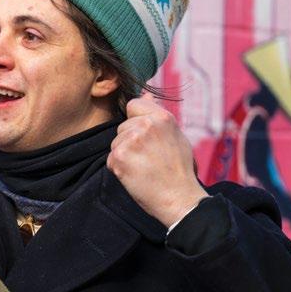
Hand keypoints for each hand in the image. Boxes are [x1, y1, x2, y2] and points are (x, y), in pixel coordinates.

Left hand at [107, 93, 207, 227]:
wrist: (179, 198)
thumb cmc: (179, 168)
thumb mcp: (175, 135)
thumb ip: (157, 114)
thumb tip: (145, 92)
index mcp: (162, 117)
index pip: (133, 105)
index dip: (137, 121)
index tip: (146, 138)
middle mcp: (145, 125)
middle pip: (122, 126)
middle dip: (130, 140)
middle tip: (149, 158)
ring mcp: (131, 141)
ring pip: (116, 143)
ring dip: (124, 155)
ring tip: (144, 167)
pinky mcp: (119, 157)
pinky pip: (111, 158)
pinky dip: (119, 168)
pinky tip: (136, 176)